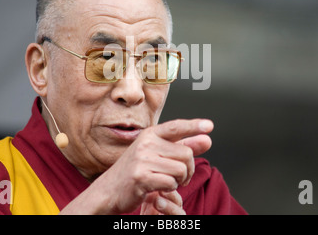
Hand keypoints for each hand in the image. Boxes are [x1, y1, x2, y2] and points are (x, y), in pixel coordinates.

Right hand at [60, 119, 212, 213]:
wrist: (109, 190)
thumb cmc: (134, 171)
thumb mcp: (157, 155)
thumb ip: (182, 146)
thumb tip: (207, 139)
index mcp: (150, 134)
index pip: (176, 127)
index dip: (194, 126)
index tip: (209, 126)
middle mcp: (146, 143)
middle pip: (186, 154)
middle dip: (188, 169)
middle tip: (179, 176)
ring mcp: (143, 159)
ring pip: (181, 169)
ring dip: (179, 180)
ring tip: (166, 181)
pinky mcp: (141, 177)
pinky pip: (171, 182)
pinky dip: (169, 188)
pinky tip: (159, 188)